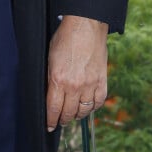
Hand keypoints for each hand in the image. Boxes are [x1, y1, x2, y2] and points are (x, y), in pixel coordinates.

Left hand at [46, 15, 107, 131]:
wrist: (86, 26)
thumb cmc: (65, 38)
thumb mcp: (50, 57)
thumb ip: (51, 78)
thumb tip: (49, 94)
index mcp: (58, 80)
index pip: (53, 109)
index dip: (51, 120)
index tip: (49, 125)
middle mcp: (74, 86)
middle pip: (68, 113)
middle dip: (63, 120)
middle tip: (61, 121)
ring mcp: (90, 85)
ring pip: (84, 110)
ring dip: (77, 115)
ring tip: (73, 114)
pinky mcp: (102, 81)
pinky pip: (98, 102)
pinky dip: (93, 107)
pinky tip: (88, 106)